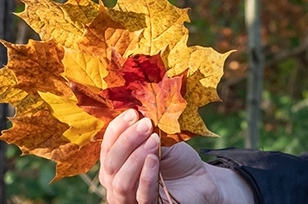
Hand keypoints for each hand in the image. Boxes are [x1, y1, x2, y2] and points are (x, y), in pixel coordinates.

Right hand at [99, 110, 253, 203]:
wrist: (200, 179)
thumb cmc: (177, 160)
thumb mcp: (160, 141)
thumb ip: (147, 132)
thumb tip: (137, 112)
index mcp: (115, 164)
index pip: (107, 146)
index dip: (116, 129)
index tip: (133, 112)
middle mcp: (115, 183)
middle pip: (110, 163)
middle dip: (127, 141)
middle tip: (146, 124)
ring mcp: (129, 199)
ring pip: (120, 182)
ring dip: (135, 158)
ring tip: (153, 140)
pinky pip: (141, 195)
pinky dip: (146, 176)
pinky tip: (154, 159)